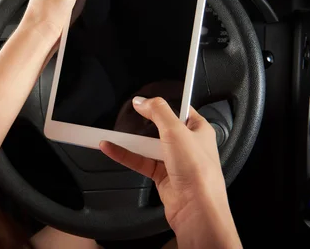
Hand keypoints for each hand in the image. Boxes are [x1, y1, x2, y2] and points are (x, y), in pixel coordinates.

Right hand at [100, 97, 241, 248]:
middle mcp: (188, 145)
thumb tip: (142, 101)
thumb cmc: (199, 172)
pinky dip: (124, 154)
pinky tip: (110, 148)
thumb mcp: (176, 131)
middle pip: (160, 127)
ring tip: (110, 132)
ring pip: (147, 145)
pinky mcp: (162, 176)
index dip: (162, 105)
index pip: (179, 110)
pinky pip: (140, 161)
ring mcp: (174, 161)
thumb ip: (158, 111)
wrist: (196, 208)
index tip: (143, 101)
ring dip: (129, 140)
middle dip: (142, 123)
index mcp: (199, 130)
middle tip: (125, 116)